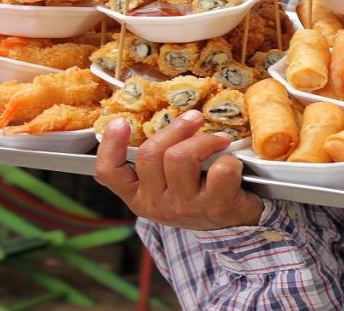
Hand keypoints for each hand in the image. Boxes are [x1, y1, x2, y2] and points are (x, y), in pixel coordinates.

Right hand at [95, 110, 263, 229]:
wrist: (233, 225)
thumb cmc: (197, 195)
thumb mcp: (168, 185)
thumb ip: (157, 161)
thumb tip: (162, 118)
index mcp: (138, 196)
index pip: (110, 173)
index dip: (111, 145)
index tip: (121, 122)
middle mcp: (157, 204)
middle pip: (151, 154)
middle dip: (176, 128)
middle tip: (195, 117)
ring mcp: (185, 207)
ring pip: (181, 157)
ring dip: (206, 140)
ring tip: (221, 140)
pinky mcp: (215, 207)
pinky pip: (221, 170)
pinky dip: (230, 160)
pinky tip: (233, 164)